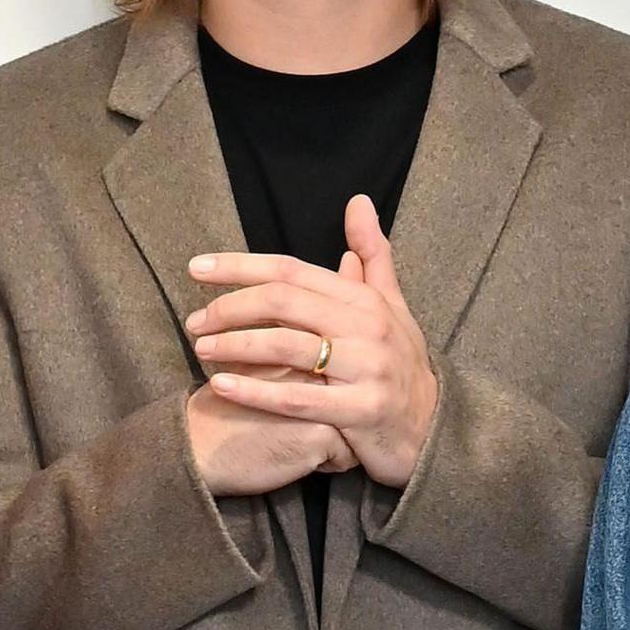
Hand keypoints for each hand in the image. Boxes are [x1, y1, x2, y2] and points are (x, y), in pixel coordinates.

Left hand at [186, 194, 439, 487]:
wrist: (434, 427)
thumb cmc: (402, 362)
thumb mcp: (392, 304)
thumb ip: (372, 254)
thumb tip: (358, 201)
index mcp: (364, 299)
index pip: (291, 271)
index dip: (240, 266)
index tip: (196, 268)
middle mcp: (367, 327)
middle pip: (283, 303)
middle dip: (230, 307)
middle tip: (194, 320)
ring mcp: (367, 369)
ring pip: (287, 347)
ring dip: (235, 345)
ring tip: (200, 349)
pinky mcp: (361, 411)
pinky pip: (299, 399)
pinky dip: (256, 391)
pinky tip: (222, 386)